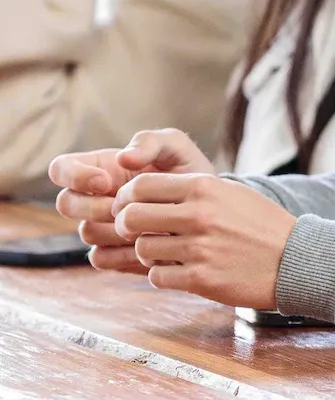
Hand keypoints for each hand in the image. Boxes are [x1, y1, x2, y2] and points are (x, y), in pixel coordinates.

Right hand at [51, 129, 214, 272]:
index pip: (61, 168)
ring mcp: (101, 226)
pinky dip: (124, 253)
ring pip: (86, 232)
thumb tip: (122, 157)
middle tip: (126, 208)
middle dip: (95, 206)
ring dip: (116, 229)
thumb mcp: (176, 147)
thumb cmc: (188, 171)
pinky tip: (151, 243)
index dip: (74, 176)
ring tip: (151, 223)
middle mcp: (93, 198)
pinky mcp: (112, 253)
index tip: (106, 181)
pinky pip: (101, 258)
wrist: (208, 210)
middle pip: (66, 204)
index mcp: (100, 167)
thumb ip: (150, 141)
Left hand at [111, 174, 295, 308]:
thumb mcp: (231, 193)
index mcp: (205, 187)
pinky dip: (161, 274)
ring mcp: (199, 248)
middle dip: (125, 226)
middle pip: (131, 217)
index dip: (126, 198)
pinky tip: (178, 270)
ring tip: (164, 252)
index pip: (141, 186)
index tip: (127, 208)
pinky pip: (156, 276)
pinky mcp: (200, 278)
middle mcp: (199, 214)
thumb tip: (146, 192)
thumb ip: (193, 190)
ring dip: (146, 252)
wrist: (294, 259)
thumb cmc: (261, 224)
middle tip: (133, 232)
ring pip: (141, 248)